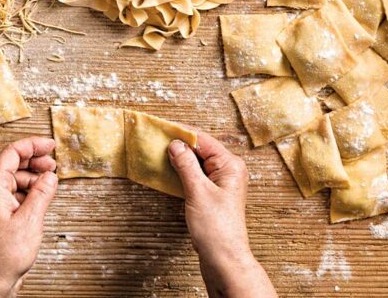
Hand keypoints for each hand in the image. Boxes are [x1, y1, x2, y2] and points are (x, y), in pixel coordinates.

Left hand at [0, 137, 57, 297]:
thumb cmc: (7, 252)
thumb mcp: (31, 219)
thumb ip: (42, 193)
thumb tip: (51, 176)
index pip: (10, 153)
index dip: (31, 145)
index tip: (50, 145)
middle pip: (12, 161)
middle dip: (34, 158)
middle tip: (53, 162)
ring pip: (16, 174)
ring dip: (34, 173)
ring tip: (51, 179)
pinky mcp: (2, 208)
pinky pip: (17, 188)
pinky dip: (32, 186)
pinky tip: (44, 193)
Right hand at [168, 132, 276, 297]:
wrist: (224, 259)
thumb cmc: (216, 228)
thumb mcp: (198, 192)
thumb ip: (186, 165)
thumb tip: (176, 144)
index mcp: (230, 165)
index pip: (203, 140)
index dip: (182, 133)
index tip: (162, 127)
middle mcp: (229, 170)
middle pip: (201, 149)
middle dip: (180, 144)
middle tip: (156, 138)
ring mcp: (222, 183)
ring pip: (198, 162)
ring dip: (180, 158)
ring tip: (159, 151)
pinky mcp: (213, 194)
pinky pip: (197, 175)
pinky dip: (183, 172)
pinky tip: (169, 170)